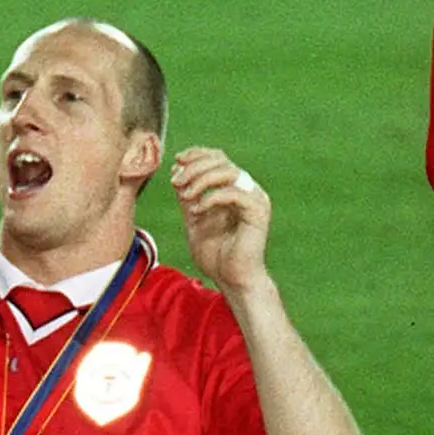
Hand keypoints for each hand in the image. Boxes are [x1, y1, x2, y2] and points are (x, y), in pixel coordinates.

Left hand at [173, 147, 272, 293]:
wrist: (232, 280)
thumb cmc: (217, 255)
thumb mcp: (194, 220)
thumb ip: (188, 197)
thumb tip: (177, 172)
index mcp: (235, 189)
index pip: (218, 158)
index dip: (196, 154)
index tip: (176, 161)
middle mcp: (248, 190)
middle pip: (221, 160)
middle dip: (194, 167)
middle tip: (176, 181)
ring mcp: (255, 199)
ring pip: (228, 171)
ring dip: (201, 179)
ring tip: (185, 195)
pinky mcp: (258, 211)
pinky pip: (233, 193)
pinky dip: (210, 198)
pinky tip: (197, 211)